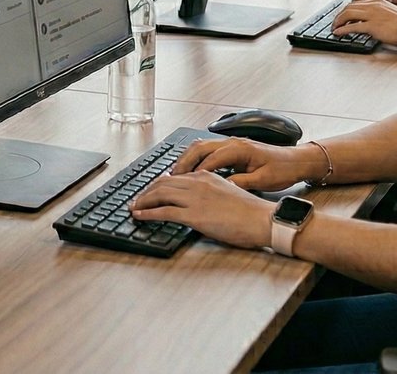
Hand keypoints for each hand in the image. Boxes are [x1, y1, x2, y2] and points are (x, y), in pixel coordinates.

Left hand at [130, 170, 277, 249]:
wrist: (262, 220)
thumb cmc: (250, 211)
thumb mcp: (227, 192)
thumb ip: (209, 191)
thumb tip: (195, 200)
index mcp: (206, 176)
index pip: (174, 177)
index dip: (158, 184)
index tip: (150, 191)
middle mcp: (198, 183)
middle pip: (162, 183)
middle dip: (146, 192)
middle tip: (137, 199)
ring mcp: (195, 198)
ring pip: (160, 194)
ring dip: (143, 201)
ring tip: (134, 207)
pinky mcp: (194, 215)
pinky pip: (164, 212)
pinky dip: (148, 213)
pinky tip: (140, 216)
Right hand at [166, 137, 321, 192]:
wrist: (297, 161)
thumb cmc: (283, 170)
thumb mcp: (263, 181)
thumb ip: (241, 182)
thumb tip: (221, 188)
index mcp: (239, 149)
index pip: (209, 160)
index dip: (193, 172)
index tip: (180, 184)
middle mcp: (232, 142)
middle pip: (198, 147)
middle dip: (182, 162)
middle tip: (168, 178)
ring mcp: (231, 143)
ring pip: (200, 146)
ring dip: (186, 159)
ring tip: (174, 174)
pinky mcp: (232, 147)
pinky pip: (207, 149)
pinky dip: (195, 158)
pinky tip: (190, 170)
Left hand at [331, 0, 396, 44]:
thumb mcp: (390, 13)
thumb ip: (378, 13)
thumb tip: (366, 20)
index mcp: (378, 1)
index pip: (357, 2)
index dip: (347, 9)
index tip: (342, 16)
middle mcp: (374, 5)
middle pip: (350, 7)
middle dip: (340, 15)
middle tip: (335, 22)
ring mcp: (373, 15)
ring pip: (348, 14)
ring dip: (339, 21)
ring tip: (334, 27)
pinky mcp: (373, 26)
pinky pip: (353, 27)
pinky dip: (343, 29)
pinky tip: (338, 32)